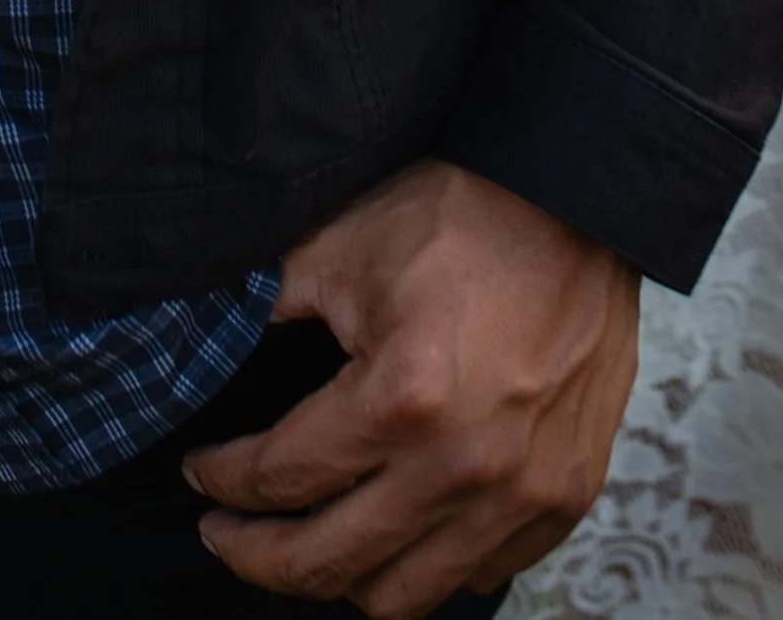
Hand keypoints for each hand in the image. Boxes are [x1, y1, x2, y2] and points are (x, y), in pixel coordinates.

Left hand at [185, 161, 638, 612]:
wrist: (581, 203)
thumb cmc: (467, 213)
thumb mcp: (344, 243)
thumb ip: (267, 300)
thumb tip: (208, 335)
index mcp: (401, 398)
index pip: (280, 477)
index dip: (221, 480)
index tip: (201, 473)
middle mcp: (462, 466)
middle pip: (325, 562)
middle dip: (253, 555)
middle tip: (224, 531)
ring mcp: (520, 493)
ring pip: (400, 595)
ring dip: (338, 576)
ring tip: (306, 538)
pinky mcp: (564, 498)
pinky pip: (477, 575)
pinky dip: (426, 564)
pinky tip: (395, 526)